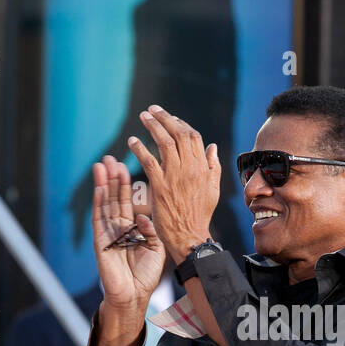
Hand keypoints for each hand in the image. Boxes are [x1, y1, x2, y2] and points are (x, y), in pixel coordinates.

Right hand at [90, 155, 165, 313]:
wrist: (134, 296)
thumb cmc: (145, 275)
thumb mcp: (154, 248)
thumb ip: (150, 229)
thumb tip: (143, 215)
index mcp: (131, 228)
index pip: (127, 201)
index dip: (126, 184)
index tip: (127, 165)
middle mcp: (118, 228)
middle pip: (114, 198)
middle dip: (113, 178)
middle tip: (110, 158)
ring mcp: (108, 233)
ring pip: (104, 204)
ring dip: (103, 185)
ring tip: (102, 165)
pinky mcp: (101, 241)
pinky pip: (99, 219)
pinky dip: (99, 203)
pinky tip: (99, 188)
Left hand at [126, 105, 220, 264]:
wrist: (190, 236)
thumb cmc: (200, 215)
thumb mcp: (212, 189)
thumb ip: (212, 167)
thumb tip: (211, 147)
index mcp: (202, 168)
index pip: (193, 136)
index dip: (181, 124)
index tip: (171, 118)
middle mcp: (190, 169)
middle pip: (178, 134)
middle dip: (165, 118)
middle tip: (152, 109)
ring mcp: (175, 177)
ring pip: (164, 142)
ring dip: (152, 126)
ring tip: (143, 117)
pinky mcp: (160, 187)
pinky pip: (148, 161)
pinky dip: (140, 148)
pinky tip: (132, 141)